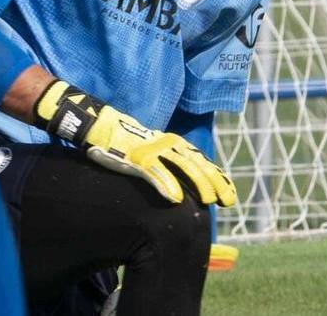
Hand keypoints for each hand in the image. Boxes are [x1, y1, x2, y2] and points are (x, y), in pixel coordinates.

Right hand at [33, 80, 236, 205]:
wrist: (97, 125)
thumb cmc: (122, 141)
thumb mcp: (149, 149)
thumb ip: (164, 162)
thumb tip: (180, 184)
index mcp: (171, 142)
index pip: (199, 160)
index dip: (216, 176)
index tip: (229, 193)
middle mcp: (166, 144)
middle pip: (196, 163)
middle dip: (214, 182)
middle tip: (227, 201)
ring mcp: (151, 150)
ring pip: (181, 166)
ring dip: (197, 183)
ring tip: (208, 200)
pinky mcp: (135, 157)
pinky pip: (154, 172)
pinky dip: (166, 184)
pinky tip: (177, 199)